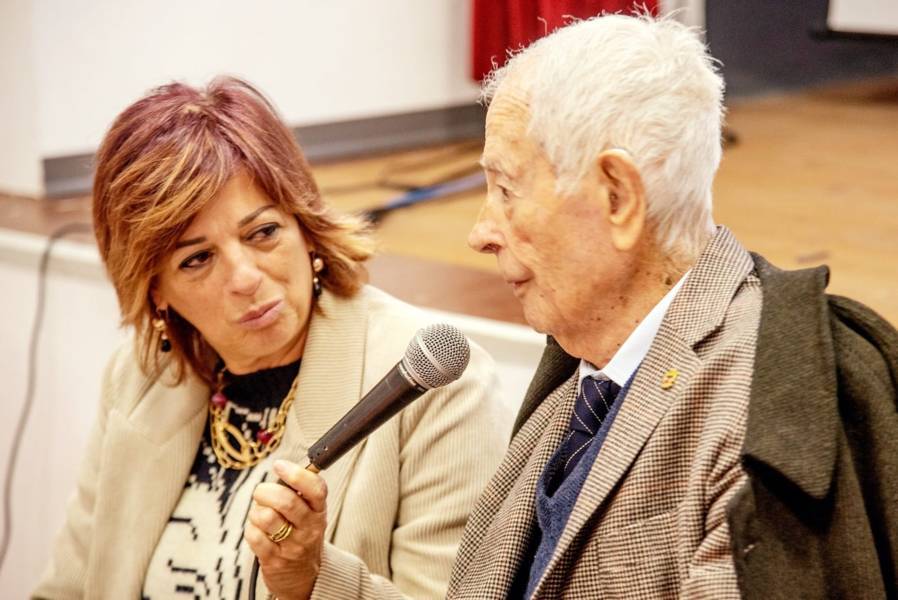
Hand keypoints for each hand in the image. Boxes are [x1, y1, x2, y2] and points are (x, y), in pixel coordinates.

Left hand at [245, 459, 327, 599]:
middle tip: (261, 492)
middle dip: (266, 491)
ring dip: (256, 511)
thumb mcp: (310, 512)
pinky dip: (251, 528)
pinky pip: (254, 535)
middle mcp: (309, 528)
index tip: (279, 465)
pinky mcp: (274, 560)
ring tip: (261, 514)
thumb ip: (298, 491)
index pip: (315, 489)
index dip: (296, 474)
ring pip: (266, 517)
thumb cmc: (301, 534)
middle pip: (286, 501)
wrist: (303, 575)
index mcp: (319, 511)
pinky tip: (259, 531)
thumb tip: (281, 468)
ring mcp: (293, 546)